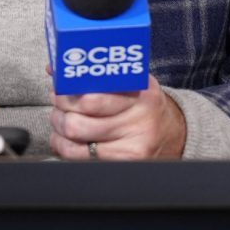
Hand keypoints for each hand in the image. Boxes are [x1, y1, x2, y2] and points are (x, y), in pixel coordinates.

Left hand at [50, 76, 186, 160]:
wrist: (173, 133)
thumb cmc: (143, 104)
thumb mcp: (131, 83)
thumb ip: (99, 74)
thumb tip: (56, 68)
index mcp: (140, 94)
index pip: (93, 98)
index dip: (67, 94)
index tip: (59, 89)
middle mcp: (138, 120)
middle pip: (80, 121)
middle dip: (60, 111)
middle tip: (57, 103)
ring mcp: (132, 144)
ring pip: (77, 139)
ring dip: (59, 128)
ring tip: (60, 120)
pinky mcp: (125, 162)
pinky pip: (81, 157)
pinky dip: (65, 146)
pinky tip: (65, 139)